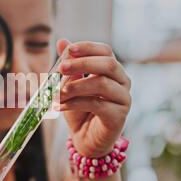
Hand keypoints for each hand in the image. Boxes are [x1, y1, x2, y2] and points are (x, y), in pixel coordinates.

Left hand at [55, 40, 131, 157]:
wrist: (85, 139)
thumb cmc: (79, 110)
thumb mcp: (70, 85)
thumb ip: (69, 66)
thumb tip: (62, 41)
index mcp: (112, 71)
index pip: (105, 51)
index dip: (88, 48)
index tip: (69, 49)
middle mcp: (122, 82)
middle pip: (107, 64)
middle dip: (81, 63)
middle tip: (60, 68)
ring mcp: (123, 99)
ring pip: (101, 83)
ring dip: (74, 86)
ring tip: (56, 93)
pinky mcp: (118, 116)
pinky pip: (96, 104)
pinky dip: (74, 103)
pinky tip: (59, 106)